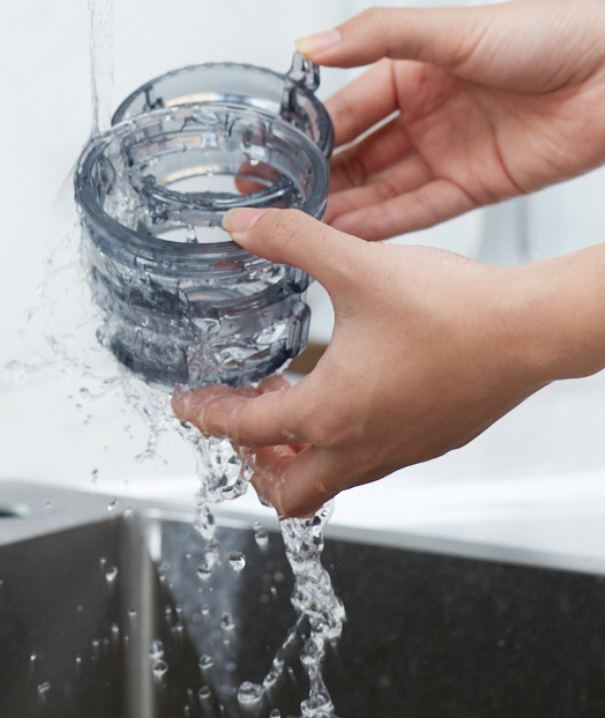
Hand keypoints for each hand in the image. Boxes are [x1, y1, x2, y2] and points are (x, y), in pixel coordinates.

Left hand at [173, 206, 559, 517]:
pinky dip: (344, 445)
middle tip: (244, 424)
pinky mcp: (431, 443)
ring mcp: (399, 452)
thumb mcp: (357, 264)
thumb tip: (244, 223)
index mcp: (330, 413)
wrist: (529, 331)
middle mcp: (361, 448)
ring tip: (292, 409)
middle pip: (287, 494)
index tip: (188, 403)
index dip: (207, 415)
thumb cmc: (453, 310)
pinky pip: (372, 463)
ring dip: (300, 457)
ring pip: (333, 482)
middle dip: (254, 465)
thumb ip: (292, 241)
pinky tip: (354, 395)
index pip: (246, 430)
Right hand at [297, 0, 604, 240]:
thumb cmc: (551, 34)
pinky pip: (421, 209)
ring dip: (345, 207)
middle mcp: (429, 112)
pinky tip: (350, 234)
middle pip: (360, 152)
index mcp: (415, 67)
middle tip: (271, 200)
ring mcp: (451, 150)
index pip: (347, 106)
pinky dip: (386, 224)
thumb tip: (312, 42)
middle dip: (318, 177)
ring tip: (301, 226)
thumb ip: (379, 35)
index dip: (309, 132)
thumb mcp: (451, 28)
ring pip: (384, 187)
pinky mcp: (478, 185)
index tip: (268, 154)